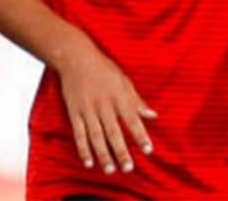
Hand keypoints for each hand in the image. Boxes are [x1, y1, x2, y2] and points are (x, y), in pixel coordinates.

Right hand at [55, 39, 156, 174]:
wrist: (76, 57)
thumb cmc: (103, 68)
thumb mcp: (124, 81)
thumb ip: (137, 100)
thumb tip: (153, 115)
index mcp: (119, 96)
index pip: (132, 119)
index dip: (141, 135)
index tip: (148, 150)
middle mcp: (103, 104)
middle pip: (113, 132)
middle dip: (121, 151)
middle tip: (128, 168)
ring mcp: (87, 109)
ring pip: (96, 136)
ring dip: (103, 154)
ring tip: (110, 170)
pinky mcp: (74, 112)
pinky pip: (79, 134)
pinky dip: (83, 149)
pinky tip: (89, 162)